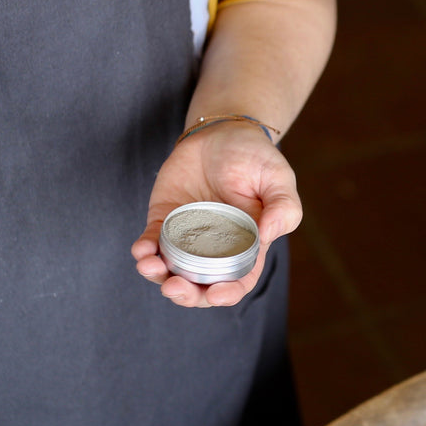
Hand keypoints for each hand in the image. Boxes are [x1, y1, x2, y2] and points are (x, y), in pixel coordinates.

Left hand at [131, 121, 302, 307]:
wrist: (220, 131)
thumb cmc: (254, 156)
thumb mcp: (279, 177)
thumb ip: (284, 207)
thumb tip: (267, 236)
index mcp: (246, 245)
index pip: (238, 280)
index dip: (227, 294)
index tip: (216, 294)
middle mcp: (215, 248)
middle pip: (200, 285)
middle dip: (186, 294)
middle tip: (175, 287)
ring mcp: (187, 236)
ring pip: (171, 270)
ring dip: (158, 277)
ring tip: (151, 268)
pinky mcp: (163, 220)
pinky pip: (150, 243)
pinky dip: (143, 252)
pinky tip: (141, 250)